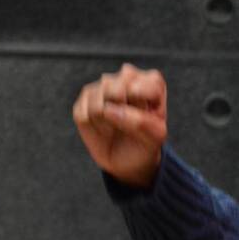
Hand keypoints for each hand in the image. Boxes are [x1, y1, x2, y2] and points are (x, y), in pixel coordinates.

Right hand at [72, 63, 167, 188]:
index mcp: (150, 81)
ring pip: (99, 102)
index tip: (152, 117)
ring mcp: (100, 88)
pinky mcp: (83, 102)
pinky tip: (105, 129)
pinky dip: (96, 129)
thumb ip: (140, 121)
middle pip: (119, 89)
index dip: (147, 107)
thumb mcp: (156, 136)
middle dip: (127, 113)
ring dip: (110, 123)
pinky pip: (85, 116)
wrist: (129, 161)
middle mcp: (123, 78)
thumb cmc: (146, 142)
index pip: (149, 84)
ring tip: (118, 127)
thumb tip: (108, 109)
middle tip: (133, 123)